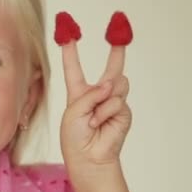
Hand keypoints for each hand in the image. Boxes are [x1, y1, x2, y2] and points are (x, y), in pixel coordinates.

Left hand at [59, 40, 131, 170]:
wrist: (88, 158)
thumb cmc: (74, 138)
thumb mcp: (72, 112)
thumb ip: (89, 95)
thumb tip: (110, 84)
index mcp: (78, 93)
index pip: (74, 68)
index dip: (71, 50)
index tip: (67, 32)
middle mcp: (97, 94)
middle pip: (111, 68)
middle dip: (117, 50)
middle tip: (119, 32)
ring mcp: (112, 102)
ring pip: (116, 83)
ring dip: (102, 99)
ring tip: (93, 118)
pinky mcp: (123, 111)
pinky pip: (117, 100)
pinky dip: (105, 112)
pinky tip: (99, 124)